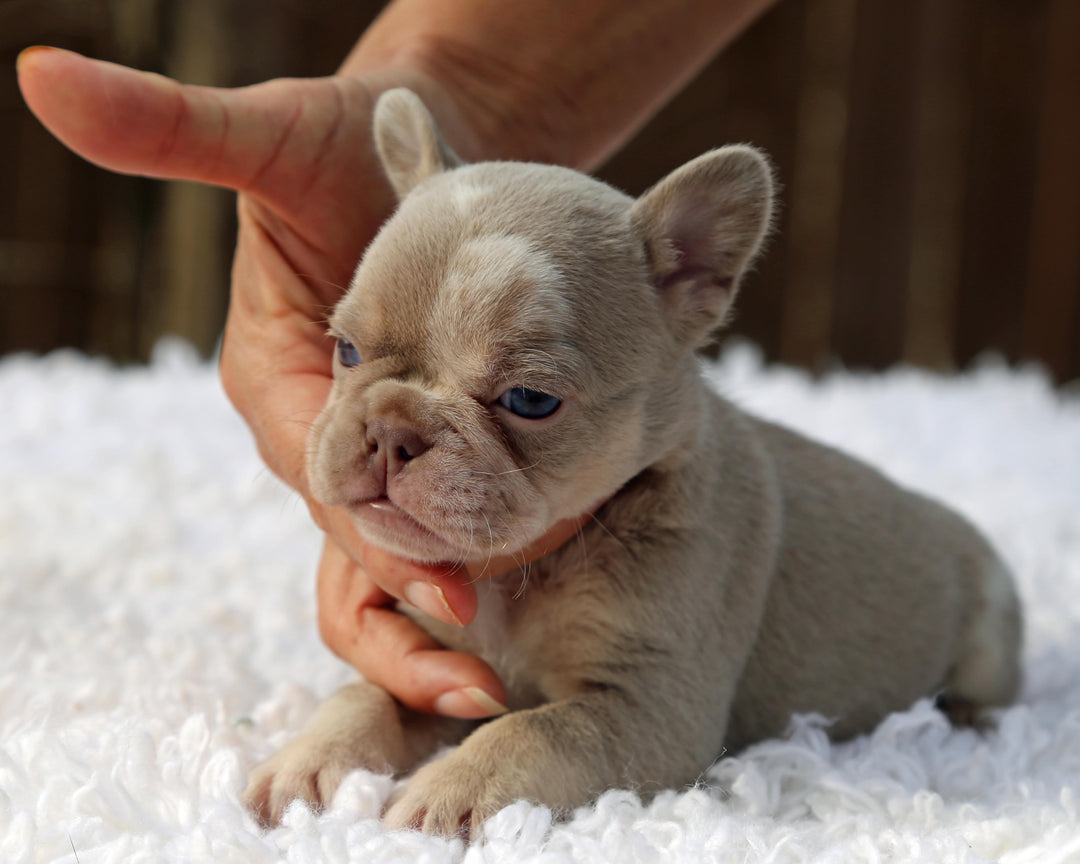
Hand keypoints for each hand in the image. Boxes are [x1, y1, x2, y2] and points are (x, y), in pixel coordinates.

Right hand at [16, 46, 526, 715]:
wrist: (420, 153)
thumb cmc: (340, 146)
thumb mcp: (268, 135)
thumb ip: (174, 131)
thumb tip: (44, 79)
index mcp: (276, 388)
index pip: (320, 485)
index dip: (375, 543)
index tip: (447, 590)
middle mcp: (320, 436)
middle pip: (349, 551)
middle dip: (404, 619)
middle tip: (475, 682)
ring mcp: (373, 455)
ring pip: (391, 563)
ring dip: (436, 621)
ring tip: (496, 683)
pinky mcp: (423, 453)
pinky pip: (441, 528)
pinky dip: (477, 561)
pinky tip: (537, 590)